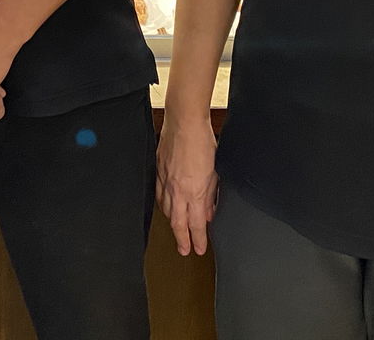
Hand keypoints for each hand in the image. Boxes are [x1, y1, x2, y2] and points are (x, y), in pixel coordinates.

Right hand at [156, 113, 218, 255]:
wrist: (184, 122)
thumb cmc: (203, 142)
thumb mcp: (215, 172)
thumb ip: (210, 195)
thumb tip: (207, 212)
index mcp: (195, 192)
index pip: (196, 224)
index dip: (198, 239)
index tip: (199, 249)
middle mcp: (178, 190)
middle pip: (178, 223)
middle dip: (182, 240)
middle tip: (184, 251)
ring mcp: (165, 181)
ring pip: (167, 210)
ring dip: (173, 223)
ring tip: (177, 231)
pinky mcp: (158, 171)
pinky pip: (158, 195)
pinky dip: (162, 205)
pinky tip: (165, 207)